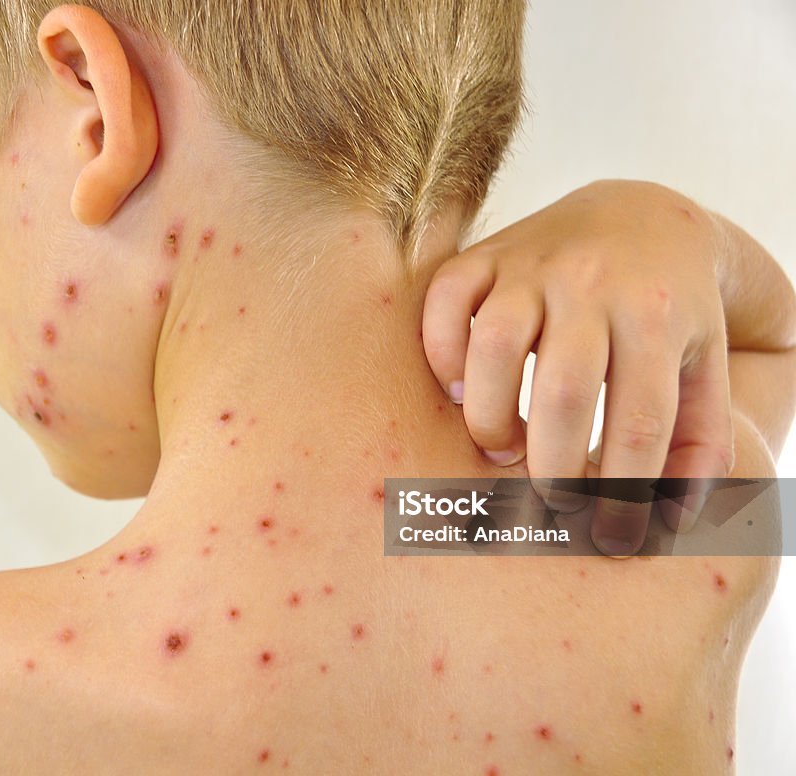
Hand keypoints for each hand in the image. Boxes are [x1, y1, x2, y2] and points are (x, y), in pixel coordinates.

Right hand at [422, 180, 734, 556]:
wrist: (640, 218)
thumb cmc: (670, 311)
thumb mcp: (705, 368)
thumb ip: (700, 444)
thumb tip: (667, 520)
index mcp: (658, 315)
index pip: (638, 423)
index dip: (621, 494)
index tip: (608, 539)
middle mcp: (594, 284)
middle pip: (564, 392)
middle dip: (552, 469)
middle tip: (551, 501)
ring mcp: (533, 264)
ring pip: (494, 345)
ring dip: (490, 416)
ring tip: (505, 446)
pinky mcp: (486, 254)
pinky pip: (445, 301)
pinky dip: (442, 355)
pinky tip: (462, 391)